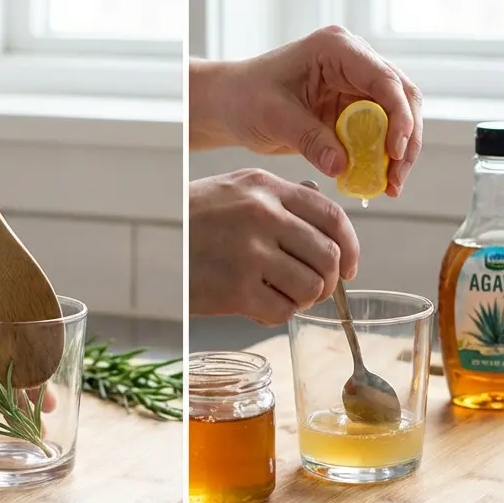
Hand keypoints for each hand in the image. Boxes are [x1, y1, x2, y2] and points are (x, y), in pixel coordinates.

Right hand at [189, 169, 359, 324]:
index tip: (351, 267)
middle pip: (329, 256)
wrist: (152, 243)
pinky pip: (283, 312)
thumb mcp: (238, 191)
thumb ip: (284, 204)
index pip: (332, 215)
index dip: (352, 247)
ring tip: (283, 294)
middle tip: (316, 288)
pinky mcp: (235, 289)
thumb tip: (332, 231)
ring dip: (304, 299)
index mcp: (266, 188)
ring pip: (311, 288)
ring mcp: (249, 253)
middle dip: (330, 281)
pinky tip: (259, 305)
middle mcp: (262, 215)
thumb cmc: (197, 219)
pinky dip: (278, 315)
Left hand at [197, 26, 422, 196]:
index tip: (395, 153)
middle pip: (402, 97)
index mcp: (337, 49)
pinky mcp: (355, 108)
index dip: (398, 117)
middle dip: (406, 140)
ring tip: (390, 187)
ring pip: (399, 117)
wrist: (231, 103)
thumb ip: (309, 139)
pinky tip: (378, 182)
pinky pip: (381, 133)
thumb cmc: (245, 97)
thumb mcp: (273, 117)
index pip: (384, 79)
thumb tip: (342, 167)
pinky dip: (383, 158)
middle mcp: (355, 61)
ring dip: (399, 152)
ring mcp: (358, 84)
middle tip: (396, 178)